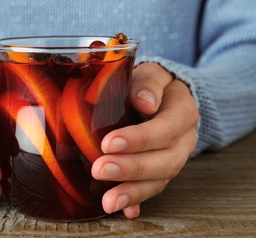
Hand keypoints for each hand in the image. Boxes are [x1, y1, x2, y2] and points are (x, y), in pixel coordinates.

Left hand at [91, 62, 198, 217]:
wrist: (165, 97)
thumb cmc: (153, 84)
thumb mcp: (153, 73)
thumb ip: (148, 83)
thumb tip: (144, 101)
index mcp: (183, 112)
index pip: (166, 129)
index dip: (140, 139)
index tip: (109, 143)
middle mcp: (184, 140)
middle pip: (165, 161)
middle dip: (132, 168)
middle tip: (100, 170)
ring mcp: (174, 158)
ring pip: (160, 180)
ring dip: (133, 192)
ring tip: (109, 201)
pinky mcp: (160, 170)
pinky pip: (152, 188)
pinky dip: (138, 200)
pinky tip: (125, 210)